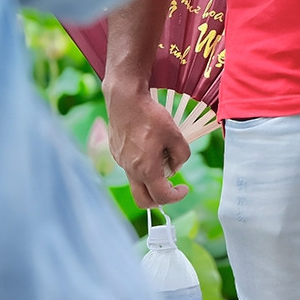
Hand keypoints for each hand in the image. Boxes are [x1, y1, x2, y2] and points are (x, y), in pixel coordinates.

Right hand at [102, 87, 190, 208]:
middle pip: (143, 200)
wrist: (125, 99)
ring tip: (159, 152)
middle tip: (171, 187)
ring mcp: (120, 162)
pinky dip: (141, 164)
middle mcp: (130, 170)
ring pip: (136, 181)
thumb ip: (181, 156)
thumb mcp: (176, 134)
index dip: (177, 196)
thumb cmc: (151, 116)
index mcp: (147, 169)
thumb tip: (175, 168)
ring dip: (150, 177)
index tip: (184, 188)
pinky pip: (129, 166)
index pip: (162, 197)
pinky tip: (146, 143)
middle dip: (159, 199)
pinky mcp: (115, 152)